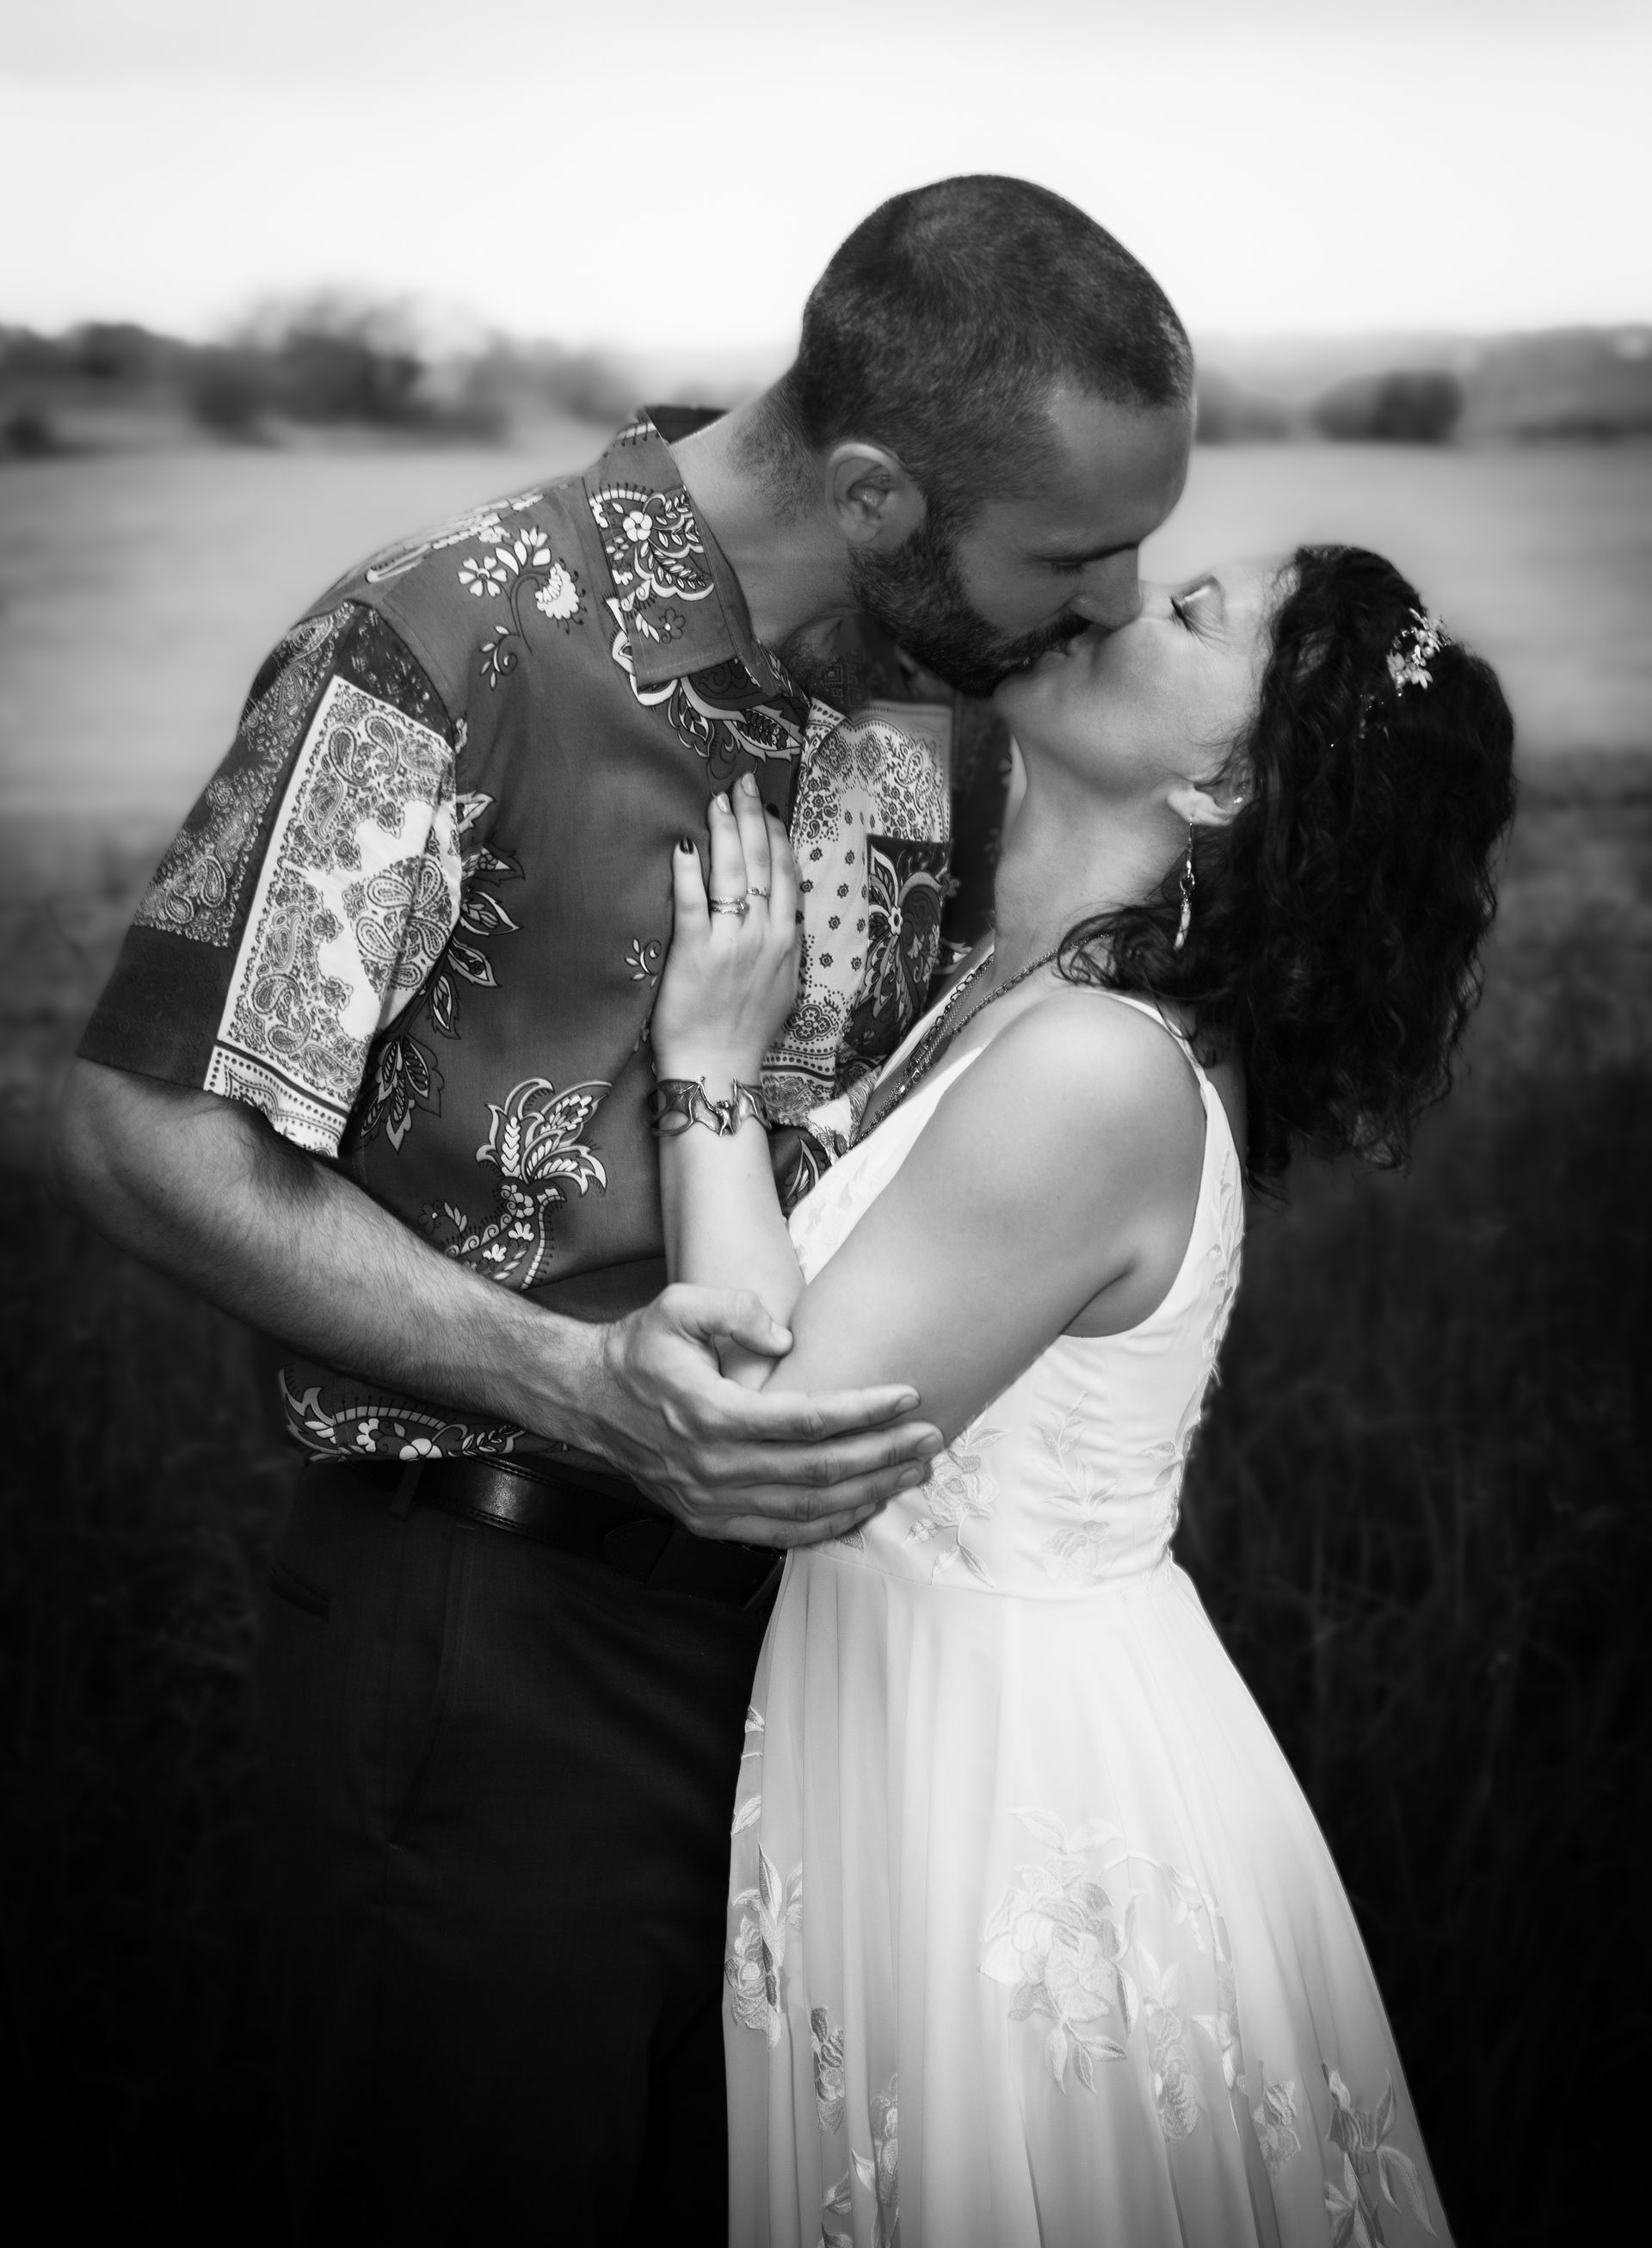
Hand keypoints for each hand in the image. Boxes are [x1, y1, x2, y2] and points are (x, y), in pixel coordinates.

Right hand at [570, 1284, 942, 1546]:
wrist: (588, 1400)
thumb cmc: (640, 1349)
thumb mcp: (677, 1306)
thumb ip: (734, 1310)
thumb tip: (787, 1340)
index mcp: (710, 1414)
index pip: (807, 1420)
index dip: (864, 1410)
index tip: (909, 1394)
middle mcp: (713, 1467)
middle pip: (819, 1472)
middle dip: (884, 1455)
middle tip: (931, 1437)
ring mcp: (711, 1501)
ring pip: (808, 1510)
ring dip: (869, 1493)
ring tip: (914, 1471)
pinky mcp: (709, 1521)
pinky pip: (782, 1535)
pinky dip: (831, 1526)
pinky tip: (868, 1506)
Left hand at [651, 774, 799, 1083]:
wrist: (719, 1069)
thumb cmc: (746, 1032)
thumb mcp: (783, 985)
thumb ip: (782, 944)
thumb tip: (779, 911)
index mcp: (787, 940)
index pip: (784, 874)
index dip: (774, 835)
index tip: (765, 807)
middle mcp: (764, 936)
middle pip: (759, 863)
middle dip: (750, 817)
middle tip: (740, 783)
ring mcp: (731, 944)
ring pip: (731, 874)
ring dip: (724, 831)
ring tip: (715, 800)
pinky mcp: (695, 954)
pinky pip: (692, 904)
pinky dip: (689, 873)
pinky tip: (684, 845)